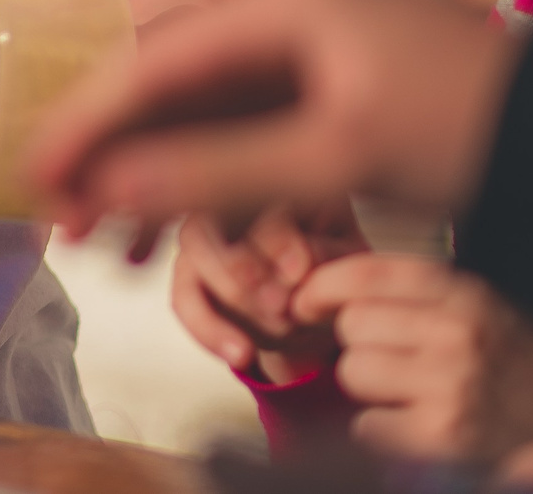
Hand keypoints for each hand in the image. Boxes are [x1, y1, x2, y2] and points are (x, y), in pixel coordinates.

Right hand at [26, 0, 522, 231]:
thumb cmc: (469, 132)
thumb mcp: (334, 157)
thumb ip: (211, 172)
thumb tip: (101, 189)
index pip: (151, 56)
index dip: (85, 121)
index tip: (34, 175)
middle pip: (162, 62)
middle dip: (108, 140)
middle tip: (58, 202)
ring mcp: (310, 31)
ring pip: (198, 92)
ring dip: (151, 159)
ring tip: (107, 233)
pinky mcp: (333, 70)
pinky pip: (242, 110)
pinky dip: (205, 160)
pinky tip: (178, 219)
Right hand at [170, 201, 363, 381]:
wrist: (326, 305)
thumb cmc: (339, 265)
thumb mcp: (348, 256)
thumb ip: (325, 252)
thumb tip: (296, 265)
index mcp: (269, 178)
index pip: (254, 193)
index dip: (274, 235)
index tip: (300, 271)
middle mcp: (224, 196)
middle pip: (211, 223)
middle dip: (243, 270)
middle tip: (283, 307)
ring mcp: (201, 232)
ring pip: (194, 256)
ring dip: (234, 299)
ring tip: (280, 331)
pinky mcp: (188, 274)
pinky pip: (185, 300)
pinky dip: (211, 331)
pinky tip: (242, 354)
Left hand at [295, 251, 532, 462]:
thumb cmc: (517, 361)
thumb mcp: (477, 306)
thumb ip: (411, 290)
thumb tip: (320, 280)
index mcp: (466, 294)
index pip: (368, 271)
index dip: (323, 284)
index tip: (305, 299)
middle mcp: (459, 335)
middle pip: (352, 324)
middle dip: (355, 341)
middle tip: (386, 356)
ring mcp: (452, 387)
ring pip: (354, 372)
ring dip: (367, 385)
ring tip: (406, 391)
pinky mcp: (445, 438)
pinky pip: (367, 425)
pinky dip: (379, 428)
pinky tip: (412, 424)